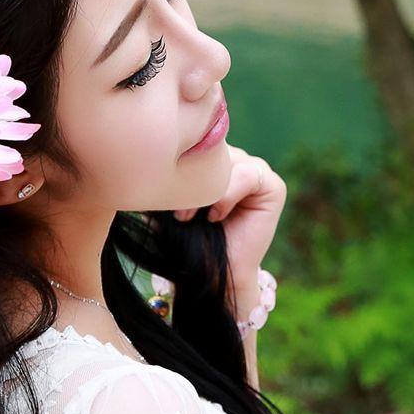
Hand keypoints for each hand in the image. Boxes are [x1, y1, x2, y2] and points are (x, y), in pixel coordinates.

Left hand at [173, 146, 284, 323]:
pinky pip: (247, 175)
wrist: (212, 273)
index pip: (197, 140)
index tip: (163, 193)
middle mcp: (238, 158)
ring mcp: (257, 169)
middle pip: (213, 150)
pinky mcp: (273, 185)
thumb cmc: (189, 237)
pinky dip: (227, 196)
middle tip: (177, 213)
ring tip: (190, 217)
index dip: (181, 162)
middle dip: (192, 180)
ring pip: (227, 162)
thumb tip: (140, 157)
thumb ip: (167, 175)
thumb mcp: (173, 199)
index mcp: (215, 157)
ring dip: (206, 191)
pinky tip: (215, 216)